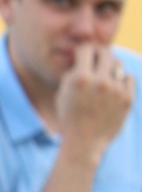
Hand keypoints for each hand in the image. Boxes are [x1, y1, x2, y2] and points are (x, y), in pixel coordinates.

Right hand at [55, 44, 133, 163]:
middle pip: (105, 53)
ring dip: (110, 66)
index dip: (84, 49)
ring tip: (104, 74)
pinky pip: (128, 78)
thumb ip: (72, 74)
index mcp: (80, 78)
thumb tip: (81, 57)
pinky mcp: (128, 99)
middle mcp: (100, 81)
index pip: (86, 49)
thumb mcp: (62, 93)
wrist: (84, 143)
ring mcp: (116, 90)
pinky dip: (121, 80)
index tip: (83, 53)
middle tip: (96, 58)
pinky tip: (113, 87)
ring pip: (118, 64)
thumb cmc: (69, 117)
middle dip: (99, 53)